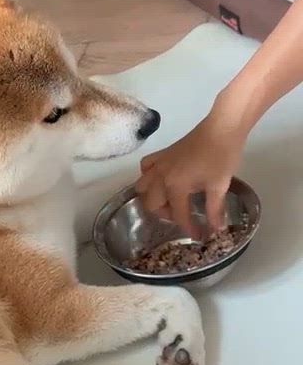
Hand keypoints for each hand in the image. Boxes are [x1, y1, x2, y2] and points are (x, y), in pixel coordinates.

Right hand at [136, 116, 244, 233]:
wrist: (221, 128)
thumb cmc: (222, 157)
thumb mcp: (219, 186)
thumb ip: (215, 210)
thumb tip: (217, 230)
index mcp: (175, 186)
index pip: (178, 214)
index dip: (188, 228)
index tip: (198, 236)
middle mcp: (161, 177)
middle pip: (152, 204)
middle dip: (166, 215)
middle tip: (182, 215)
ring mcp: (159, 164)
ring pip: (143, 187)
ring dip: (152, 198)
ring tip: (169, 200)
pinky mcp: (162, 154)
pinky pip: (145, 168)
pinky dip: (148, 177)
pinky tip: (160, 179)